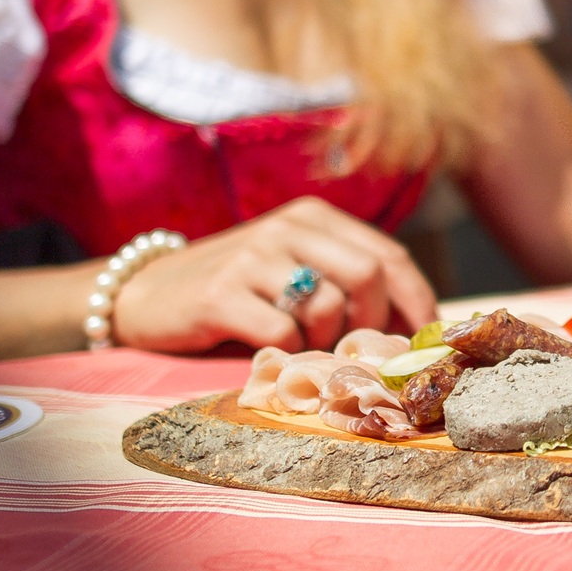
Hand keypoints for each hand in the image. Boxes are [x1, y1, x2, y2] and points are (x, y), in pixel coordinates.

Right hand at [109, 196, 437, 355]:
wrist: (146, 295)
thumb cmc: (237, 290)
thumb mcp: (294, 269)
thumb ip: (345, 282)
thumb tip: (413, 326)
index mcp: (315, 217)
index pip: (390, 255)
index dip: (417, 300)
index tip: (425, 338)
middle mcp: (288, 228)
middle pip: (369, 276)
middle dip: (375, 323)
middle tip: (356, 349)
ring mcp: (253, 257)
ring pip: (328, 307)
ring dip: (325, 341)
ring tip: (302, 344)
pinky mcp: (221, 294)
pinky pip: (282, 333)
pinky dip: (288, 353)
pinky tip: (271, 350)